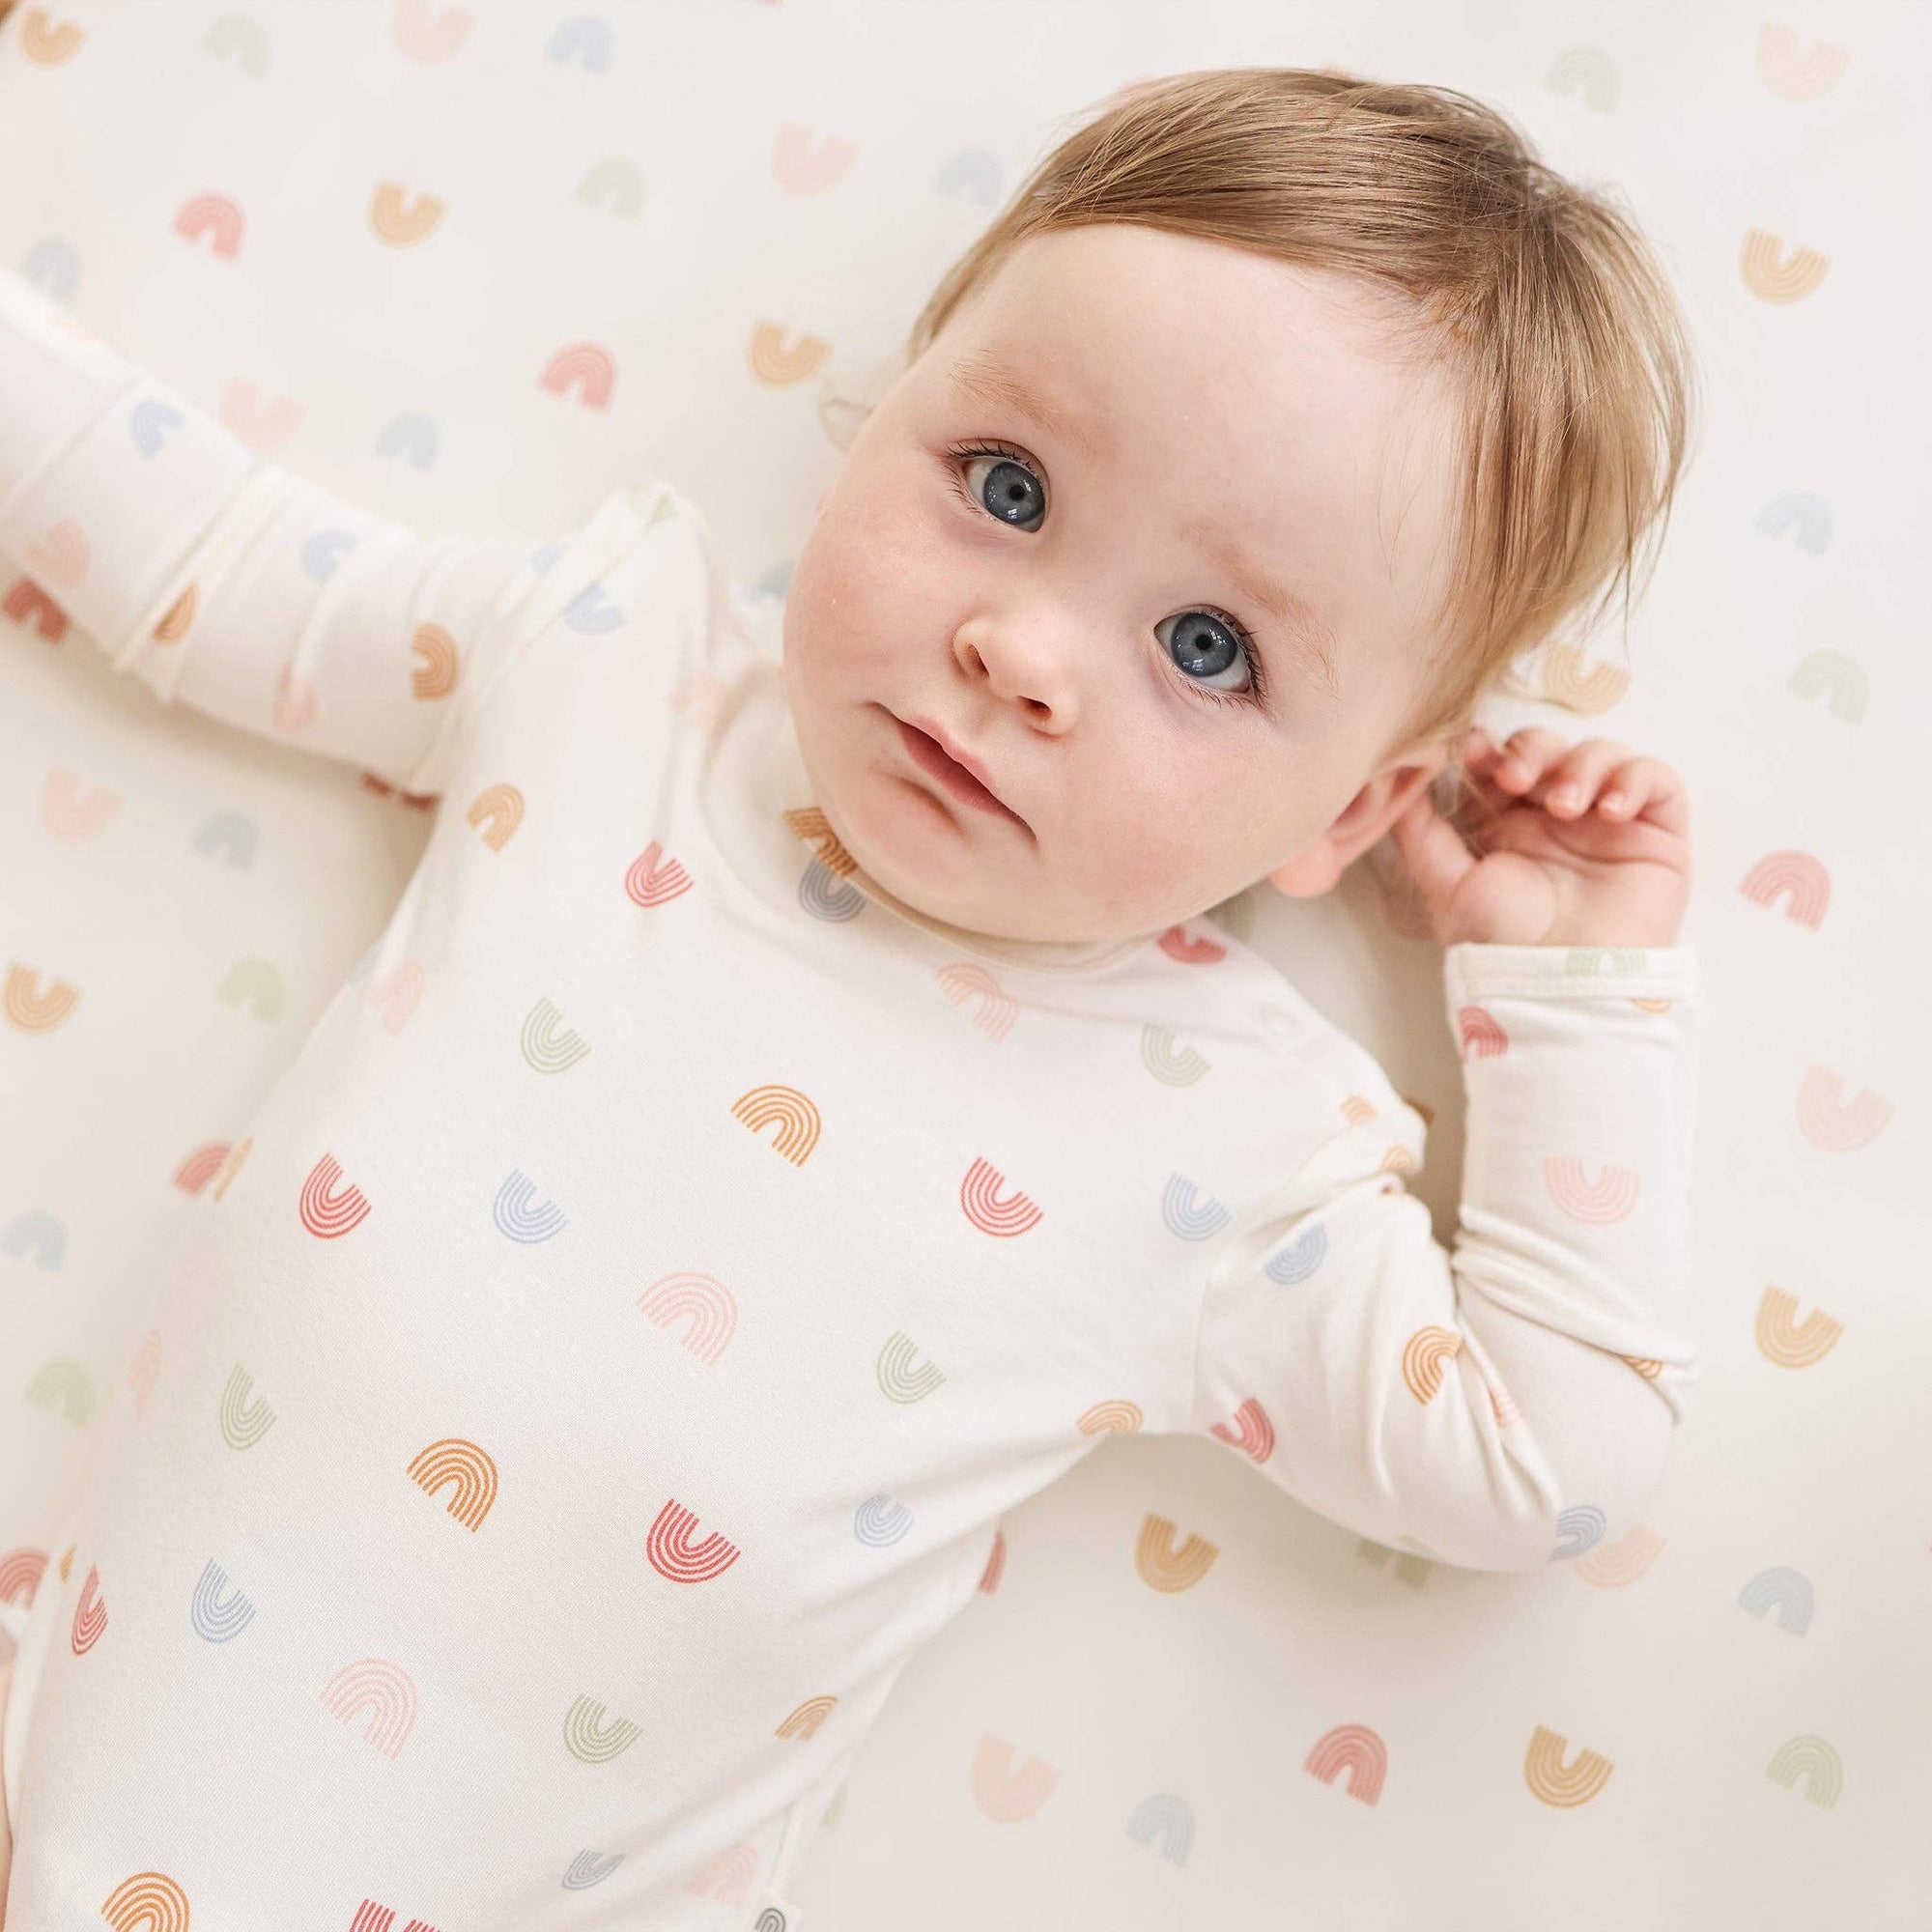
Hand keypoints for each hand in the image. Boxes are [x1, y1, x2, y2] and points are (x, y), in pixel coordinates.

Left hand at [1386, 727, 1691, 948]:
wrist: (1565, 982)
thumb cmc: (1505, 942)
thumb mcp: (1448, 884)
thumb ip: (1420, 831)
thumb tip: (1398, 778)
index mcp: (1507, 825)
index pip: (1500, 762)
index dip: (1489, 747)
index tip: (1472, 749)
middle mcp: (1555, 817)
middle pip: (1548, 748)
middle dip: (1531, 750)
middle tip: (1516, 778)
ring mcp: (1606, 820)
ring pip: (1600, 754)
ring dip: (1581, 766)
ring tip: (1567, 808)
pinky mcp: (1656, 831)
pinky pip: (1656, 779)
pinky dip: (1634, 780)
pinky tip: (1610, 810)